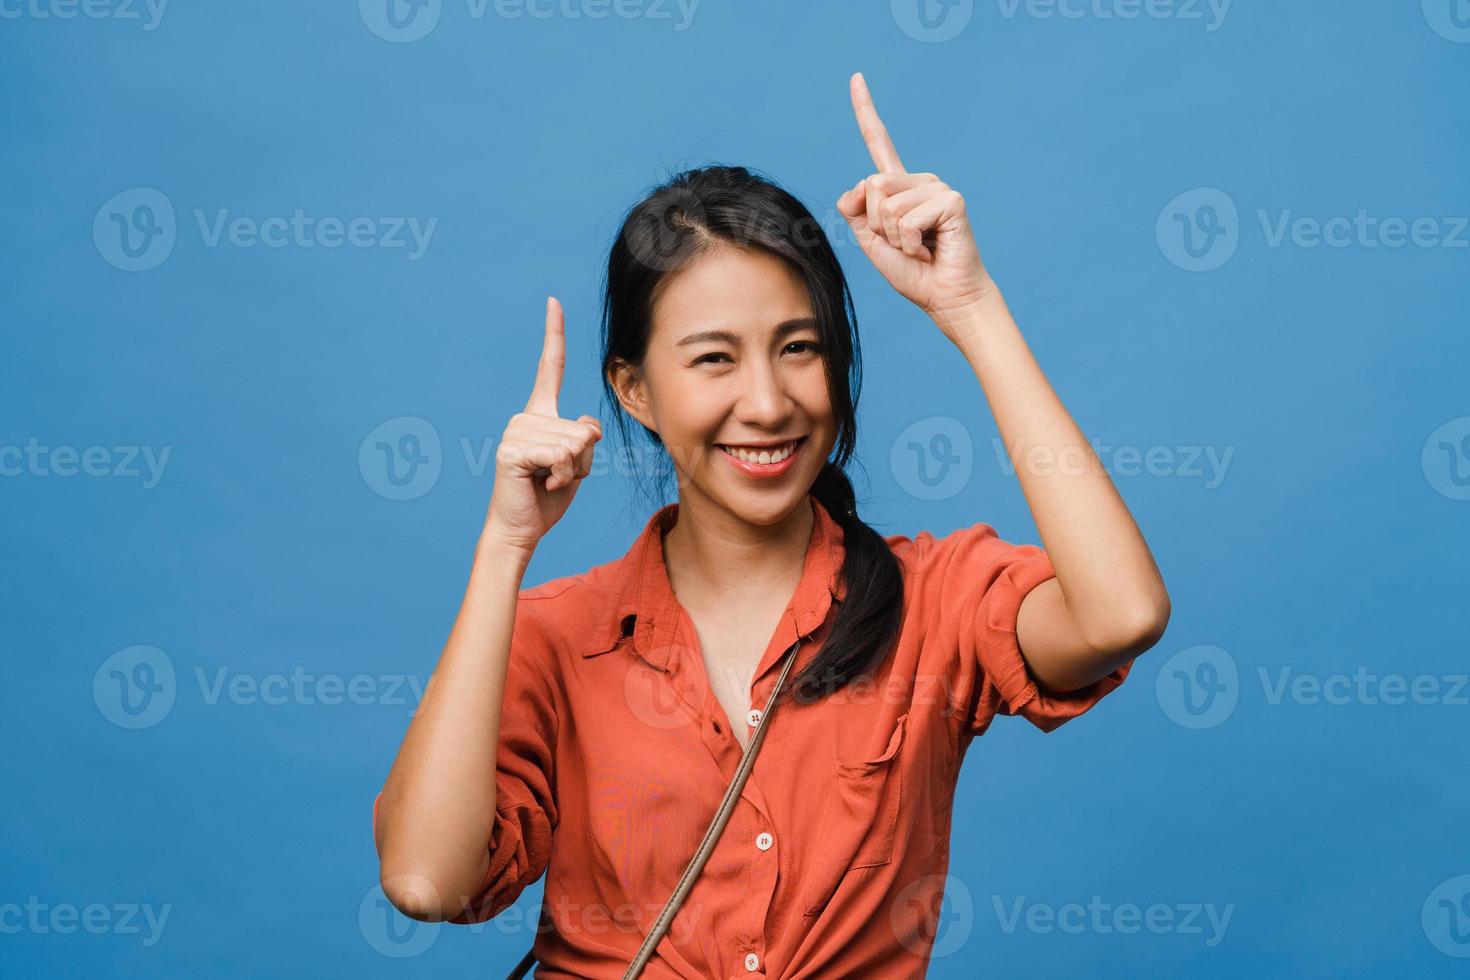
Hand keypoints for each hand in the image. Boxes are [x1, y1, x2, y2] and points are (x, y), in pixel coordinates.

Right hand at [483, 297, 602, 554]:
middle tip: (556, 476)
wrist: (521, 529)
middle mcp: (526, 416)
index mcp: (541, 414)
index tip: (553, 301)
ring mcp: (516, 431)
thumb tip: (585, 427)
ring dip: (572, 471)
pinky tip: (542, 485)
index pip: (549, 367)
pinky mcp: (512, 449)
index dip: (553, 334)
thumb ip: (586, 438)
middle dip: (582, 461)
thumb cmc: (548, 498)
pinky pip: (561, 456)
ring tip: (548, 481)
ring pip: (576, 444)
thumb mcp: (578, 462)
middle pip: (584, 428)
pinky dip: (562, 477)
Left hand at [835, 72, 993, 334]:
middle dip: (877, 225)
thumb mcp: (870, 240)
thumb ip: (856, 209)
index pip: (879, 142)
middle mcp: (918, 181)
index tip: (856, 77)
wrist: (944, 296)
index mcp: (898, 187)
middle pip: (871, 186)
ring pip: (887, 204)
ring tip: (919, 248)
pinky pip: (908, 218)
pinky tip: (930, 249)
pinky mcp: (951, 200)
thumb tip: (863, 183)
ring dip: (895, 238)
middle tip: (904, 245)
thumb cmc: (912, 272)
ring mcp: (936, 187)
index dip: (865, 110)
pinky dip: (910, 242)